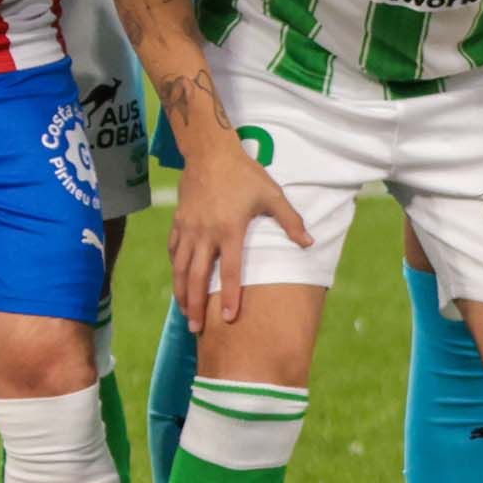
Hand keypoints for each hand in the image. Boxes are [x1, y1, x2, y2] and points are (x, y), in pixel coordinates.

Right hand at [165, 114, 304, 332]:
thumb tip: (309, 244)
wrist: (210, 153)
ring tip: (184, 312)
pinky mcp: (178, 222)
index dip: (230, 296)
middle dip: (195, 305)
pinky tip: (178, 280)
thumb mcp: (272, 195)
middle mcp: (205, 234)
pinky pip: (173, 251)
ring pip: (180, 267)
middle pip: (197, 277)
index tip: (228, 318)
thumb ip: (290, 222)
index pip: (230, 271)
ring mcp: (188, 229)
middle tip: (196, 328)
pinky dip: (175, 268)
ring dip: (181, 292)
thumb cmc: (245, 175)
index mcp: (229, 230)